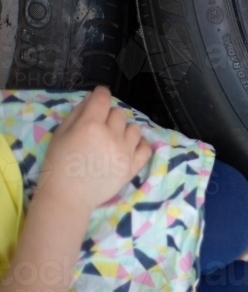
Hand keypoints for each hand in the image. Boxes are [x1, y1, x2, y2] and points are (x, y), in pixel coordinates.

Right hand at [37, 86, 152, 212]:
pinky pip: (146, 147)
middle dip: (109, 116)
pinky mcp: (133, 166)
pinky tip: (129, 148)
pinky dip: (140, 144)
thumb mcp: (60, 135)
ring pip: (134, 128)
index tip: (100, 95)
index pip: (103, 99)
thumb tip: (93, 97)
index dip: (102, 93)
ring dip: (124, 130)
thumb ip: (77, 113)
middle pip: (119, 113)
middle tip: (100, 127)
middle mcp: (111, 135)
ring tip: (113, 140)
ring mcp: (125, 151)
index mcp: (90, 126)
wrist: (67, 197)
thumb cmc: (58, 165)